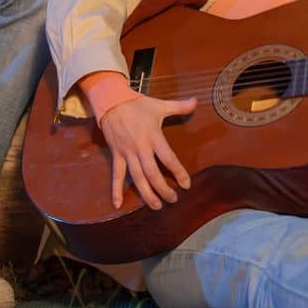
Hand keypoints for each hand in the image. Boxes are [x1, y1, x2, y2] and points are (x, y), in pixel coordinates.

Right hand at [97, 93, 196, 210]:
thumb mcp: (159, 105)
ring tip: (156, 206)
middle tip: (173, 200)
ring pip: (137, 178)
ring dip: (146, 194)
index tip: (186, 184)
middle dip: (163, 189)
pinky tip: (118, 205)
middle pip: (152, 173)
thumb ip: (179, 106)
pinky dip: (115, 190)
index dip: (178, 172)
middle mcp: (140, 148)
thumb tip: (196, 101)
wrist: (111, 101)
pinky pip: (116, 175)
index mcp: (153, 136)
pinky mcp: (116, 155)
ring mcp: (127, 153)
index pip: (168, 158)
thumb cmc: (137, 104)